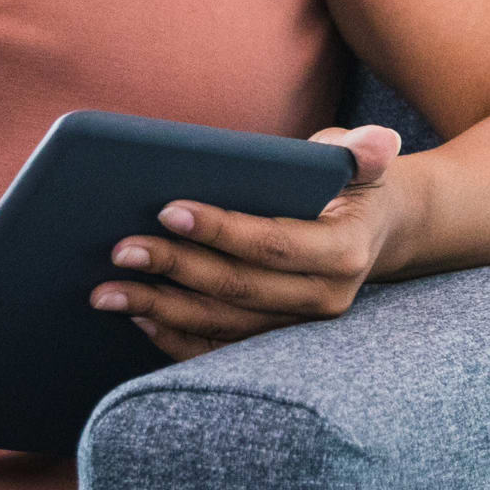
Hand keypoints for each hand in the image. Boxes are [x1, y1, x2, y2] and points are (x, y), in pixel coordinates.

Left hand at [92, 124, 412, 359]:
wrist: (372, 233)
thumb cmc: (349, 186)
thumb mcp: (359, 163)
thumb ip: (360, 151)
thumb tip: (382, 140)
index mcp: (343, 253)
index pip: (273, 245)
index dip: (221, 230)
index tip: (167, 211)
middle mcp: (323, 301)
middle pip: (238, 289)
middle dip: (174, 268)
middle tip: (120, 248)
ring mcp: (297, 329)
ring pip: (222, 325)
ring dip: (160, 309)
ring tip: (107, 291)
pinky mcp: (274, 344)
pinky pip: (219, 349)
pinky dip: (175, 337)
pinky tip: (136, 316)